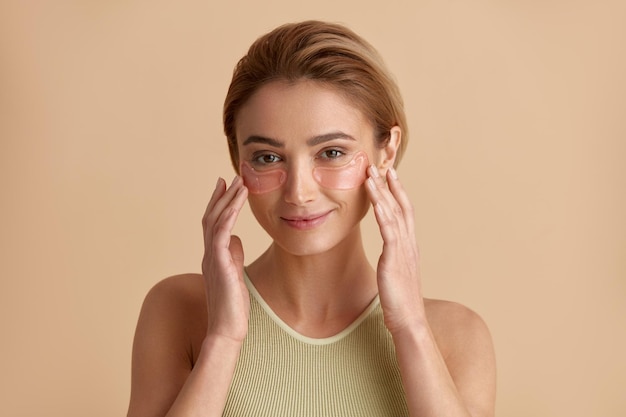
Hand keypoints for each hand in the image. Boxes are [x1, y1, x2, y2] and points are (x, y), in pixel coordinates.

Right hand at [201, 176, 249, 342]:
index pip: (213, 224)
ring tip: (239, 183)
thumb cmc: (233, 308)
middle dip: (222, 196)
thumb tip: (236, 239)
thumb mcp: (235, 276)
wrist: (227, 331)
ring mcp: (212, 259)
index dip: (219, 204)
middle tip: (231, 177)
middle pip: (211, 217)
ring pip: (216, 221)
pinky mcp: (219, 264)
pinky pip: (221, 233)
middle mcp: (209, 255)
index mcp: (213, 257)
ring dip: (228, 200)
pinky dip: (229, 215)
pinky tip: (237, 202)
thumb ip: (233, 256)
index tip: (225, 186)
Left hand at [365, 165, 424, 334]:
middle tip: (380, 164)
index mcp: (409, 247)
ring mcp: (403, 250)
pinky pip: (388, 228)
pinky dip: (381, 209)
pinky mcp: (394, 258)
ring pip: (394, 212)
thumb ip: (394, 261)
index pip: (405, 213)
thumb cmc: (400, 302)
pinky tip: (373, 196)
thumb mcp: (396, 275)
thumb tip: (388, 256)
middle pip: (401, 206)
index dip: (398, 192)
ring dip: (382, 191)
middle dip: (390, 184)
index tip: (391, 174)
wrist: (409, 321)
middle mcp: (409, 244)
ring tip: (371, 173)